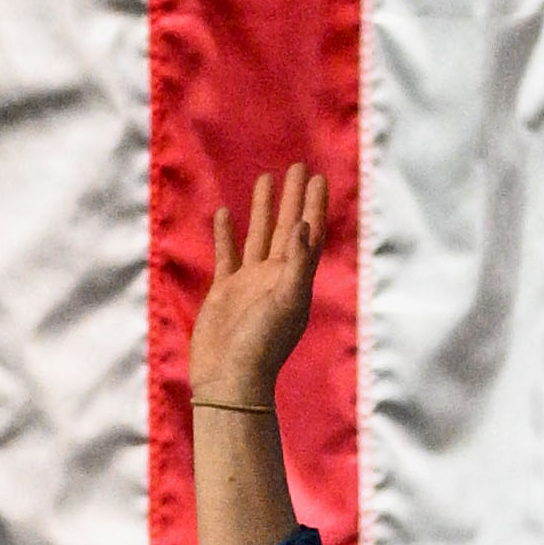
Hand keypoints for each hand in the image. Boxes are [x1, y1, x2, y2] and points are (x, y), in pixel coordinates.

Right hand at [191, 161, 329, 412]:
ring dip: (264, 208)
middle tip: (298, 166)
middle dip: (293, 198)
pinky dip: (226, 234)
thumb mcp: (287, 303)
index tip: (319, 177)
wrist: (229, 378)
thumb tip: (304, 225)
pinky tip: (224, 213)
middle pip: (287, 227)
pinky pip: (227, 254)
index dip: (315, 206)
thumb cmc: (263, 345)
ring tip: (266, 178)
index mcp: (295, 279)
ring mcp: (249, 283)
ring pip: (259, 235)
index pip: (310, 233)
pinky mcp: (225, 291)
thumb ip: (298, 265)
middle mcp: (275, 277)